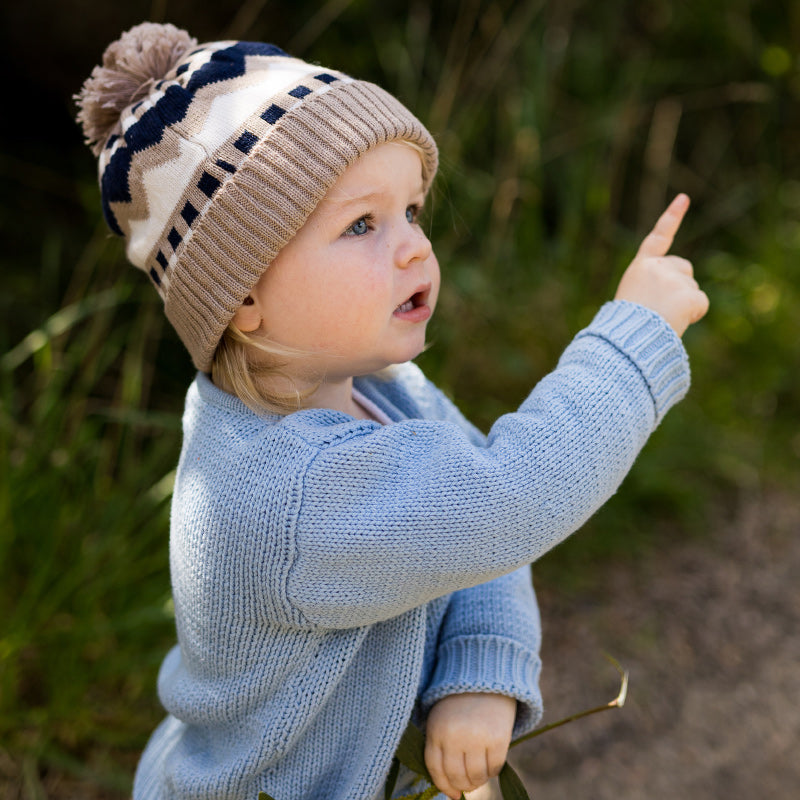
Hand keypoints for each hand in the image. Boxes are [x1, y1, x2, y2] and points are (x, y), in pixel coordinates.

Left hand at [424, 692, 516, 799]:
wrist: (487, 677)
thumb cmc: (461, 702)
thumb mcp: (442, 719)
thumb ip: (441, 746)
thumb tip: (449, 787)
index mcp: (436, 730)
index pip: (436, 769)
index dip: (444, 786)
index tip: (452, 795)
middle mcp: (454, 736)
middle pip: (456, 775)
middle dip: (462, 786)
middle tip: (467, 786)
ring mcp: (476, 738)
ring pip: (476, 776)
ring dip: (478, 781)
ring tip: (479, 776)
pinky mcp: (497, 738)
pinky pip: (494, 767)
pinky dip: (492, 772)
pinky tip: (490, 765)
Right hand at [614, 194, 708, 336]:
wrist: (627, 339)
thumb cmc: (624, 326)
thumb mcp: (631, 299)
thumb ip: (651, 288)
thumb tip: (677, 302)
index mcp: (640, 267)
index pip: (657, 238)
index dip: (671, 217)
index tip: (684, 198)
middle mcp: (657, 267)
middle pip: (684, 269)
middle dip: (680, 284)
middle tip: (660, 307)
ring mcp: (674, 279)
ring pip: (692, 288)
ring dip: (684, 303)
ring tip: (662, 317)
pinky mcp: (689, 294)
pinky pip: (701, 304)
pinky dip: (694, 315)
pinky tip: (676, 322)